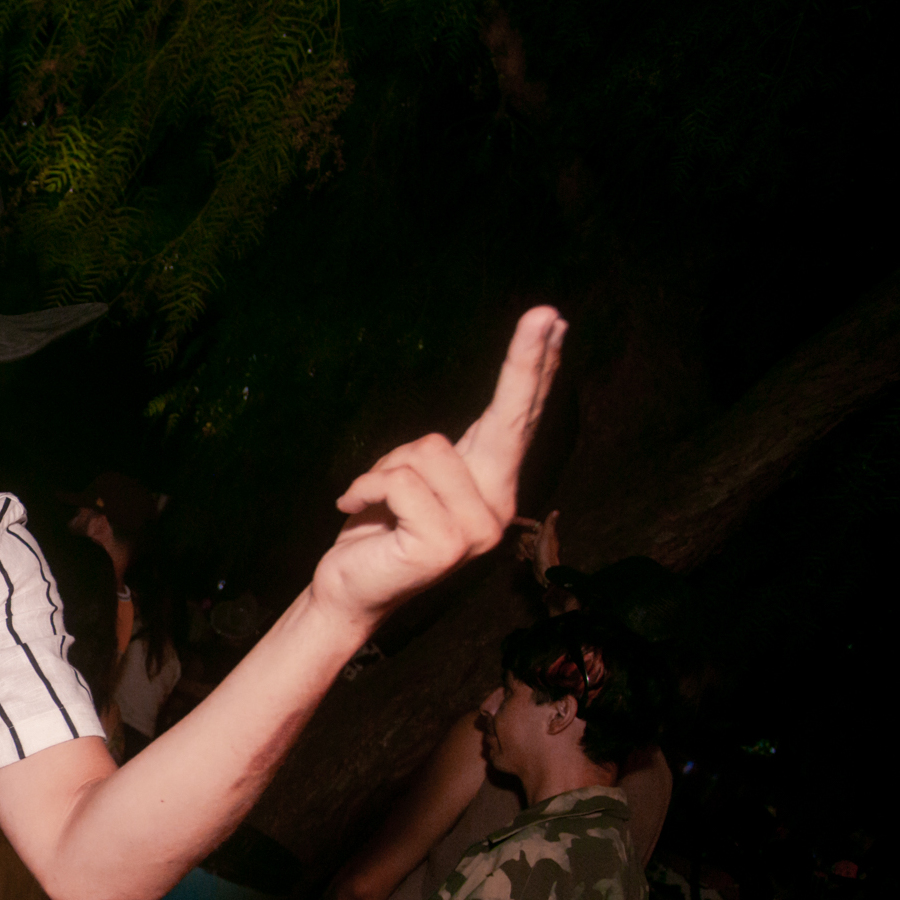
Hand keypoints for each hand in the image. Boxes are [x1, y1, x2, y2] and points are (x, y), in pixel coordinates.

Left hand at [309, 309, 565, 633]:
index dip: (534, 368)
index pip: (516, 418)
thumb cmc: (375, 529)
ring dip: (382, 470)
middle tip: (546, 311)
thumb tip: (441, 446)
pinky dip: (365, 489)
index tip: (552, 320)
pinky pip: (398, 483)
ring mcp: (479, 529)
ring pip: (425, 452)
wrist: (346, 588)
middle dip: (524, 364)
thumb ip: (434, 460)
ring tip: (373, 502)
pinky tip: (356, 510)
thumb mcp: (407, 481)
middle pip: (507, 420)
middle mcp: (498, 503)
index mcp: (490, 482)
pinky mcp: (448, 544)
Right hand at [512, 508, 561, 580]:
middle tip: (534, 550)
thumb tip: (556, 511)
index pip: (533, 524)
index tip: (513, 520)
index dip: (523, 522)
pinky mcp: (532, 556)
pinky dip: (521, 555)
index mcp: (545, 533)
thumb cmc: (546, 555)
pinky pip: (521, 552)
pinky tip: (523, 560)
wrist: (546, 573)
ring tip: (531, 557)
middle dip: (526, 543)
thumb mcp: (546, 537)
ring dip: (524, 551)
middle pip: (524, 536)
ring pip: (522, 545)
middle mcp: (540, 540)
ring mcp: (535, 549)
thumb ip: (549, 523)